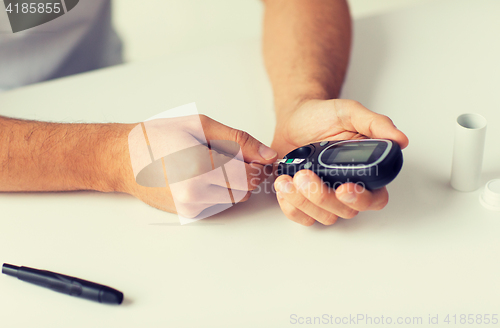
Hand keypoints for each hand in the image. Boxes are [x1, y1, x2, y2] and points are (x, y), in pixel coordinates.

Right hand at [117, 115, 276, 217]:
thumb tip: (268, 155)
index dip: (256, 164)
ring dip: (232, 183)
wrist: (123, 158)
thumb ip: (239, 141)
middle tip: (228, 155)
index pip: (250, 176)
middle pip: (245, 191)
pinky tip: (199, 175)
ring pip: (233, 199)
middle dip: (245, 174)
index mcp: (200, 168)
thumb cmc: (158, 137)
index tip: (252, 154)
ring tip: (209, 163)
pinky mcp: (187, 214)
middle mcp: (195, 193)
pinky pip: (217, 204)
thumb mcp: (201, 126)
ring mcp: (190, 207)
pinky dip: (217, 190)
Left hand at [272, 99, 408, 225]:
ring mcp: (324, 197)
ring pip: (323, 216)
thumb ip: (375, 123)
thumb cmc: (323, 116)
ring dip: (303, 201)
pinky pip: (301, 217)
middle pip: (345, 211)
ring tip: (287, 179)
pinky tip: (283, 185)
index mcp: (365, 172)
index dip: (361, 200)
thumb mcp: (350, 112)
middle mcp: (346, 189)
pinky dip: (290, 206)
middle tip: (304, 175)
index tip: (344, 188)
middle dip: (322, 197)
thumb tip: (401, 140)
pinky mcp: (303, 200)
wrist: (295, 117)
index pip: (374, 199)